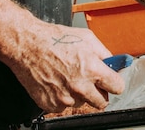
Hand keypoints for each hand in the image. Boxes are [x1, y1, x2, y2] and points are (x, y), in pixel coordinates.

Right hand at [1, 20, 125, 112]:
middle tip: (91, 81)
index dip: (115, 83)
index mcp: (92, 69)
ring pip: (81, 103)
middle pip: (102, 102)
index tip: (111, 81)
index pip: (117, 87)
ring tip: (68, 76)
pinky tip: (58, 82)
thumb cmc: (54, 39)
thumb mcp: (87, 37)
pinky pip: (64, 106)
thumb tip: (113, 63)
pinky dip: (63, 97)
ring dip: (79, 94)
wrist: (27, 45)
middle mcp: (80, 87)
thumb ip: (104, 53)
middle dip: (99, 92)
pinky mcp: (51, 104)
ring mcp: (65, 98)